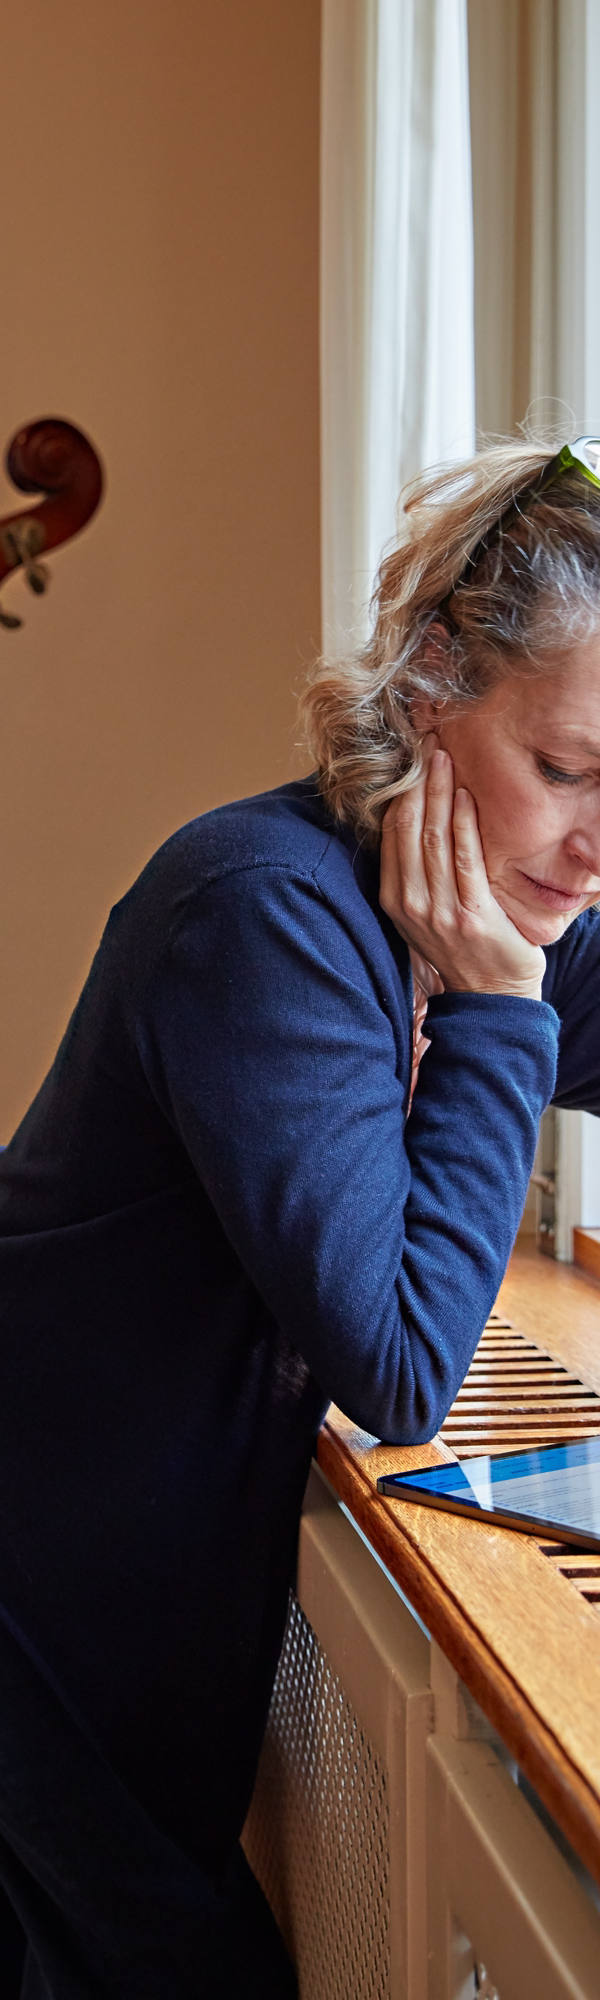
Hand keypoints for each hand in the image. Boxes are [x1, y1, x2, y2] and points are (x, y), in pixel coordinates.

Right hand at [380, 746, 544, 998]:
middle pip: (408, 828)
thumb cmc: (463, 949)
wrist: (491, 997)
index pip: (391, 834)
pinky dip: (463, 825)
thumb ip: (416, 875)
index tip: (411, 757)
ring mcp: (439, 912)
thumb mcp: (425, 914)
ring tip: (444, 758)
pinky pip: (464, 860)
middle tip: (428, 743)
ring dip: (439, 793)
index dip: (400, 791)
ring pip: (432, 839)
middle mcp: (410, 904)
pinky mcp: (471, 916)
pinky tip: (465, 797)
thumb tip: (414, 821)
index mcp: (393, 900)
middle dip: (418, 781)